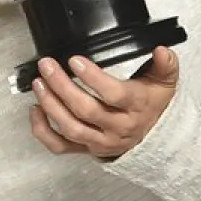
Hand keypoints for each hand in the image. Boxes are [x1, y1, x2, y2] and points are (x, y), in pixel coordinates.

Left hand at [28, 46, 180, 159]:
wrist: (154, 139)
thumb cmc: (152, 105)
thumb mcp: (164, 84)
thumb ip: (165, 66)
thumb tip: (162, 50)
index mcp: (136, 107)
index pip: (114, 95)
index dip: (93, 78)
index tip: (75, 61)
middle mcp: (117, 127)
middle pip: (86, 110)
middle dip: (62, 86)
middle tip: (47, 66)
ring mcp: (99, 141)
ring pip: (71, 128)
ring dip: (50, 105)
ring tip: (38, 82)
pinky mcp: (85, 150)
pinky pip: (60, 146)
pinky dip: (42, 131)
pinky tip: (34, 110)